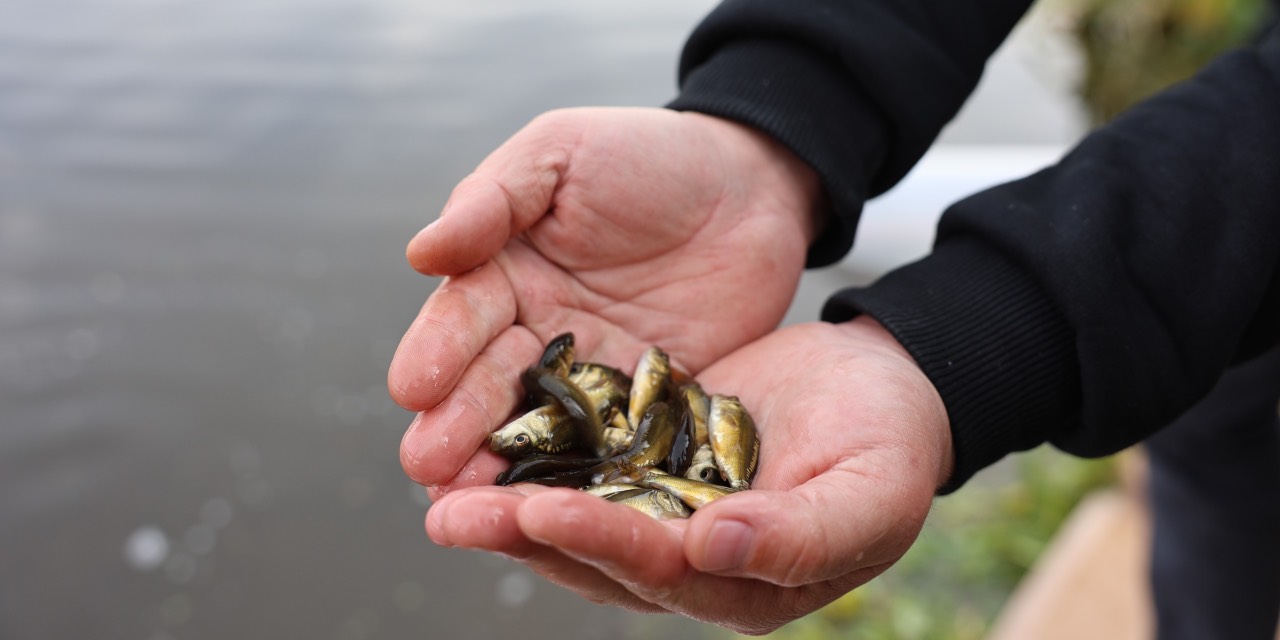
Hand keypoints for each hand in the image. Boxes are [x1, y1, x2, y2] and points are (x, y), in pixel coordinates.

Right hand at [389, 107, 822, 489]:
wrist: (752, 185)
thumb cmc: (648, 155)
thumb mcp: (562, 153)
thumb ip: (493, 199)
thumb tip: (421, 253)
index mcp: (504, 273)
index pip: (463, 317)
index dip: (437, 351)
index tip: (412, 388)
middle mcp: (538, 334)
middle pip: (490, 385)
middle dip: (456, 426)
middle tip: (427, 468)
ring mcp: (593, 377)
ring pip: (540, 429)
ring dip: (503, 469)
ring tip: (469, 508)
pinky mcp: (648, 408)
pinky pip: (614, 445)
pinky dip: (587, 478)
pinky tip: (564, 511)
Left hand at [423, 317, 952, 633]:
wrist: (884, 381)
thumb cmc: (895, 441)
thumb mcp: (873, 489)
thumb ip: (802, 533)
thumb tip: (712, 549)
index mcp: (746, 584)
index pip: (663, 572)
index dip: (602, 543)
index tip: (542, 511)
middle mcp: (693, 561)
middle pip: (599, 558)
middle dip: (524, 536)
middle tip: (450, 514)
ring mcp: (666, 512)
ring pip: (578, 519)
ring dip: (510, 506)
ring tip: (440, 490)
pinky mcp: (649, 462)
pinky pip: (585, 466)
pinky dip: (537, 457)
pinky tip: (483, 438)